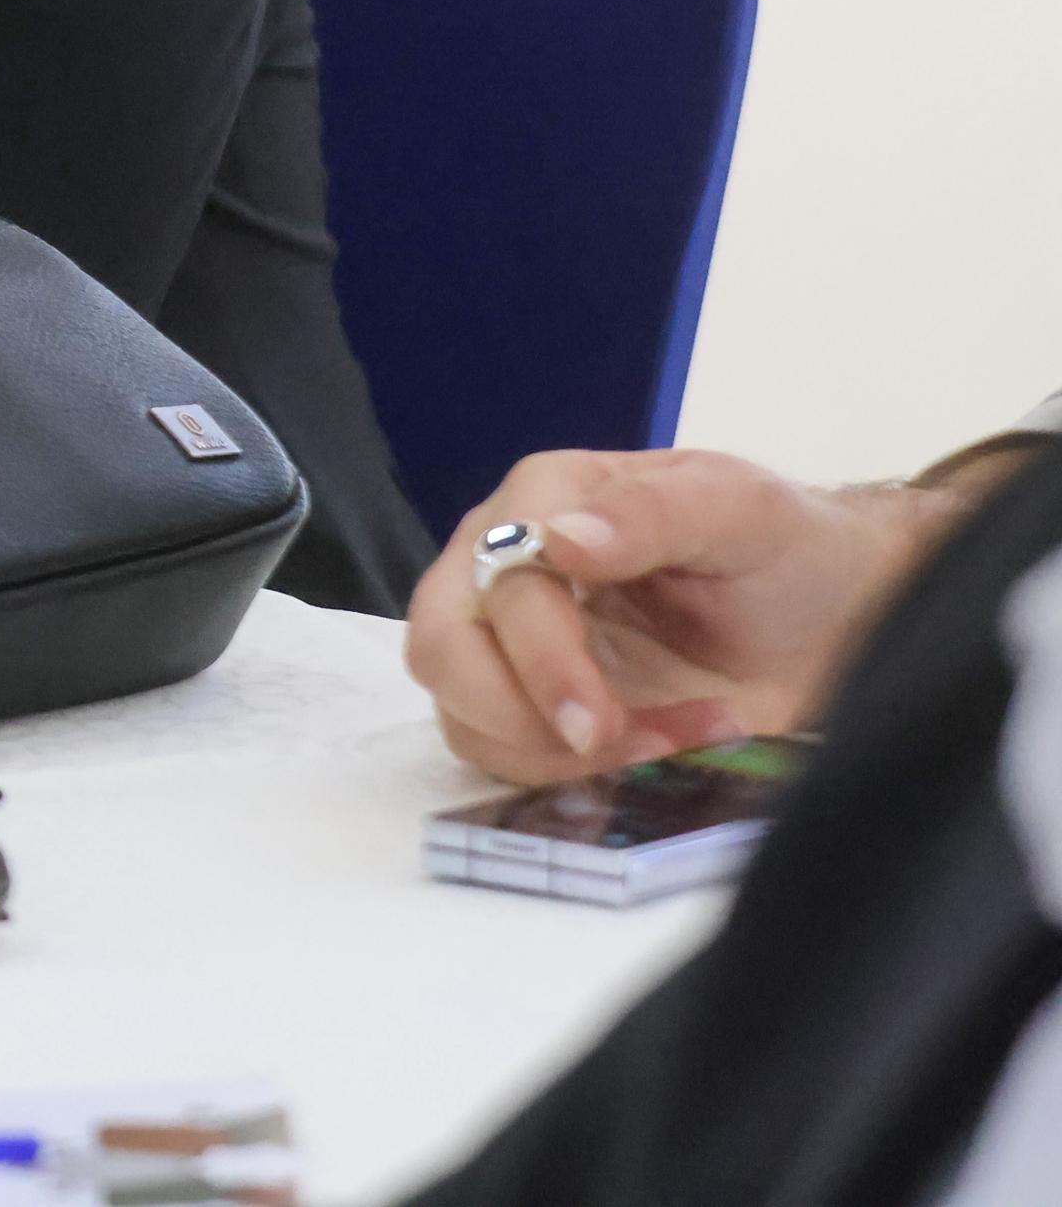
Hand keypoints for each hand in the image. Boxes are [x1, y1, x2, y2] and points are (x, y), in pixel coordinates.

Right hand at [401, 447, 961, 783]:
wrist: (835, 620)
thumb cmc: (791, 552)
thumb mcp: (742, 510)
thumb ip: (652, 511)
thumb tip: (558, 540)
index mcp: (543, 500)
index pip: (497, 585)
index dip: (539, 660)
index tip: (599, 722)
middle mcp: (504, 567)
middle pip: (441, 648)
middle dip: (516, 714)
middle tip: (607, 746)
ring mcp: (514, 643)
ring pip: (459, 711)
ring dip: (551, 754)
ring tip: (663, 744)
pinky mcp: (536, 706)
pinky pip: (501, 754)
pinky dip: (568, 776)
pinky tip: (656, 752)